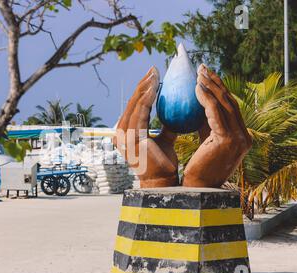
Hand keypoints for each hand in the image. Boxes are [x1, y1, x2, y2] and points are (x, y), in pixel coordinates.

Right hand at [113, 66, 178, 187]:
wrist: (161, 180)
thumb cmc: (163, 162)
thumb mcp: (165, 140)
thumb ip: (167, 126)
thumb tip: (175, 114)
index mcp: (127, 132)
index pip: (135, 106)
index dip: (144, 89)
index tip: (155, 75)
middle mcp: (121, 132)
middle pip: (132, 102)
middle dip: (143, 83)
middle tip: (154, 68)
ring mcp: (124, 135)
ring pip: (134, 105)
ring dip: (145, 87)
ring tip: (155, 74)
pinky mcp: (131, 137)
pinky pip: (140, 113)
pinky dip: (147, 98)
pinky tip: (155, 88)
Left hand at [182, 64, 251, 186]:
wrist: (199, 188)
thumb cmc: (199, 166)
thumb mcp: (207, 141)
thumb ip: (208, 124)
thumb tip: (200, 104)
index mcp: (242, 137)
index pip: (232, 107)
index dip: (220, 89)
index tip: (208, 76)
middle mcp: (245, 136)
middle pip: (231, 102)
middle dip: (217, 82)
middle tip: (203, 68)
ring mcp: (239, 139)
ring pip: (224, 105)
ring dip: (211, 86)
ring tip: (199, 74)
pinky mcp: (228, 140)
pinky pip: (215, 113)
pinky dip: (206, 99)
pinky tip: (196, 89)